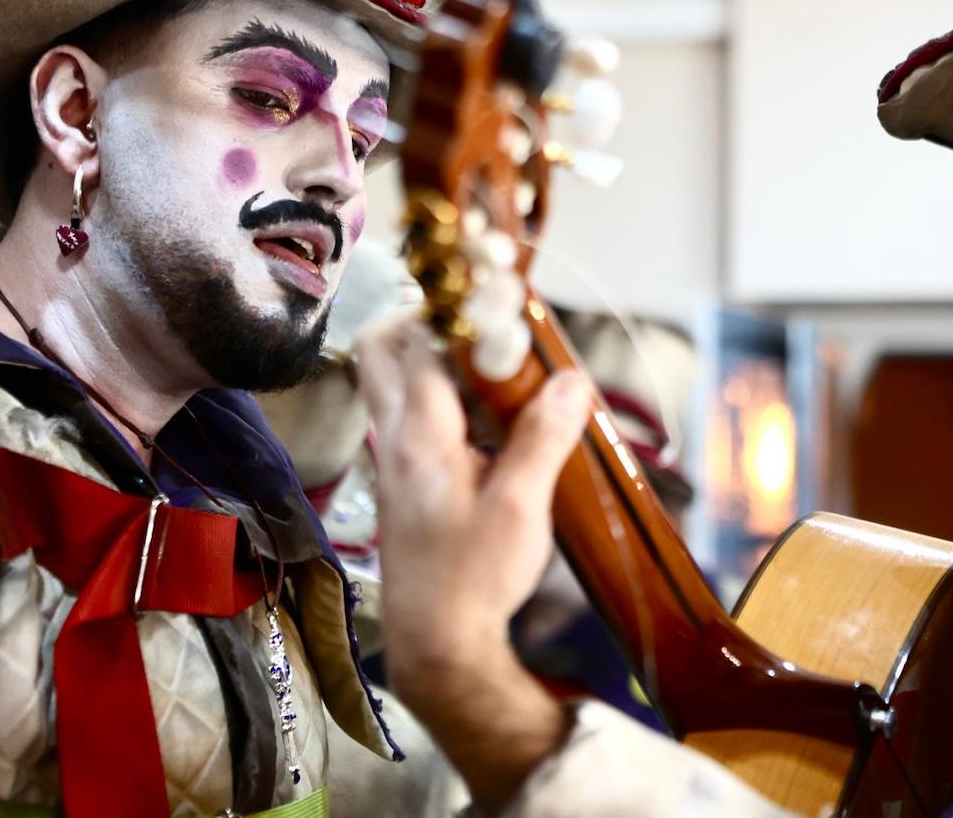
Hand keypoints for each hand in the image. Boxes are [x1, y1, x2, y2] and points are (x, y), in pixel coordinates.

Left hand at [356, 311, 592, 671]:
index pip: (422, 344)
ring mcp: (391, 460)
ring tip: (492, 367)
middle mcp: (394, 438)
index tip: (503, 309)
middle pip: (380, 348)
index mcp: (418, 436)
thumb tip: (572, 379)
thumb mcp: (520, 507)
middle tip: (481, 325)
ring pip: (389, 380)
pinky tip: (488, 420)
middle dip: (425, 318)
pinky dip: (437, 396)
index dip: (461, 315)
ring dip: (430, 357)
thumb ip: (543, 437)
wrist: (436, 644)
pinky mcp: (401, 482)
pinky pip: (405, 414)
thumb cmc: (474, 578)